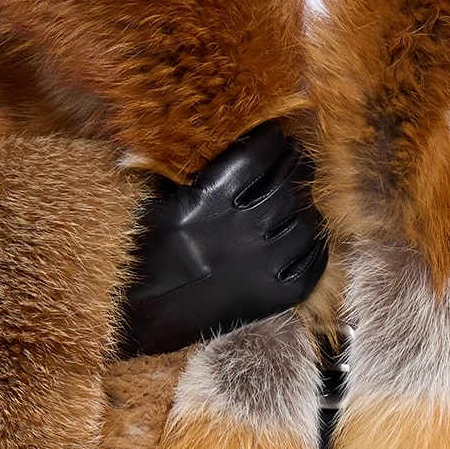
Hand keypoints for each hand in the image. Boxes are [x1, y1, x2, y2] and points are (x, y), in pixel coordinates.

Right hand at [116, 122, 327, 358]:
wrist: (133, 313)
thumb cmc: (137, 250)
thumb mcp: (153, 199)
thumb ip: (188, 172)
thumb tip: (215, 141)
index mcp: (208, 201)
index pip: (257, 156)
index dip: (271, 140)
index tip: (274, 135)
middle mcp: (238, 232)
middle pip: (288, 187)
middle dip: (296, 164)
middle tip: (296, 156)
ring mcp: (257, 267)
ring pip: (305, 225)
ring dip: (308, 206)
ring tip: (301, 198)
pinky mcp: (266, 299)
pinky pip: (309, 270)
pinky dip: (316, 249)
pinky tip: (308, 237)